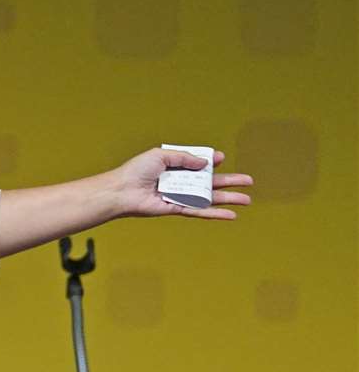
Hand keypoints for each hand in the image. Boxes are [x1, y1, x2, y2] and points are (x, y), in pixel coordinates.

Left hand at [108, 147, 253, 219]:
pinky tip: (231, 215)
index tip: (221, 158)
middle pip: (209, 182)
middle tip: (248, 181)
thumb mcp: (161, 155)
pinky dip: (215, 213)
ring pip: (209, 198)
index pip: (198, 164)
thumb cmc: (136, 171)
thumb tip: (206, 163)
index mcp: (174, 166)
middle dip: (230, 181)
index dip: (211, 161)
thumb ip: (184, 158)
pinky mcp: (176, 209)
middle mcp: (178, 181)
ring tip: (247, 199)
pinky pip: (199, 211)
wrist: (122, 191)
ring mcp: (179, 196)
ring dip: (228, 199)